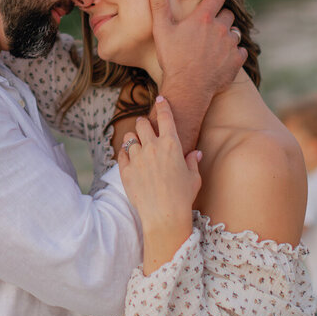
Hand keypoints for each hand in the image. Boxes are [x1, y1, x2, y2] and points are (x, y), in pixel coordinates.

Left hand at [119, 99, 201, 273]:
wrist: (164, 216)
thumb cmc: (183, 197)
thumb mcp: (193, 177)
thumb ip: (192, 162)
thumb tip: (194, 153)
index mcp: (171, 144)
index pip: (165, 116)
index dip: (163, 105)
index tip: (160, 99)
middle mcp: (152, 147)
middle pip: (142, 123)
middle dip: (144, 124)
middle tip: (146, 128)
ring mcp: (137, 157)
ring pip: (129, 138)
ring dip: (133, 139)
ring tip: (137, 146)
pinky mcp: (125, 170)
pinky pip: (121, 154)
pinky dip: (125, 154)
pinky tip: (129, 158)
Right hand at [147, 0, 245, 150]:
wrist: (188, 87)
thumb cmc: (173, 58)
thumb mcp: (161, 30)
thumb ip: (159, 5)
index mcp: (204, 17)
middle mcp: (221, 28)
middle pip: (228, 13)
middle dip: (221, 16)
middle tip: (210, 24)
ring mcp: (230, 44)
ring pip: (235, 32)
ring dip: (228, 34)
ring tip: (216, 42)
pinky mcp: (236, 60)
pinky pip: (241, 50)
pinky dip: (235, 52)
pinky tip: (223, 57)